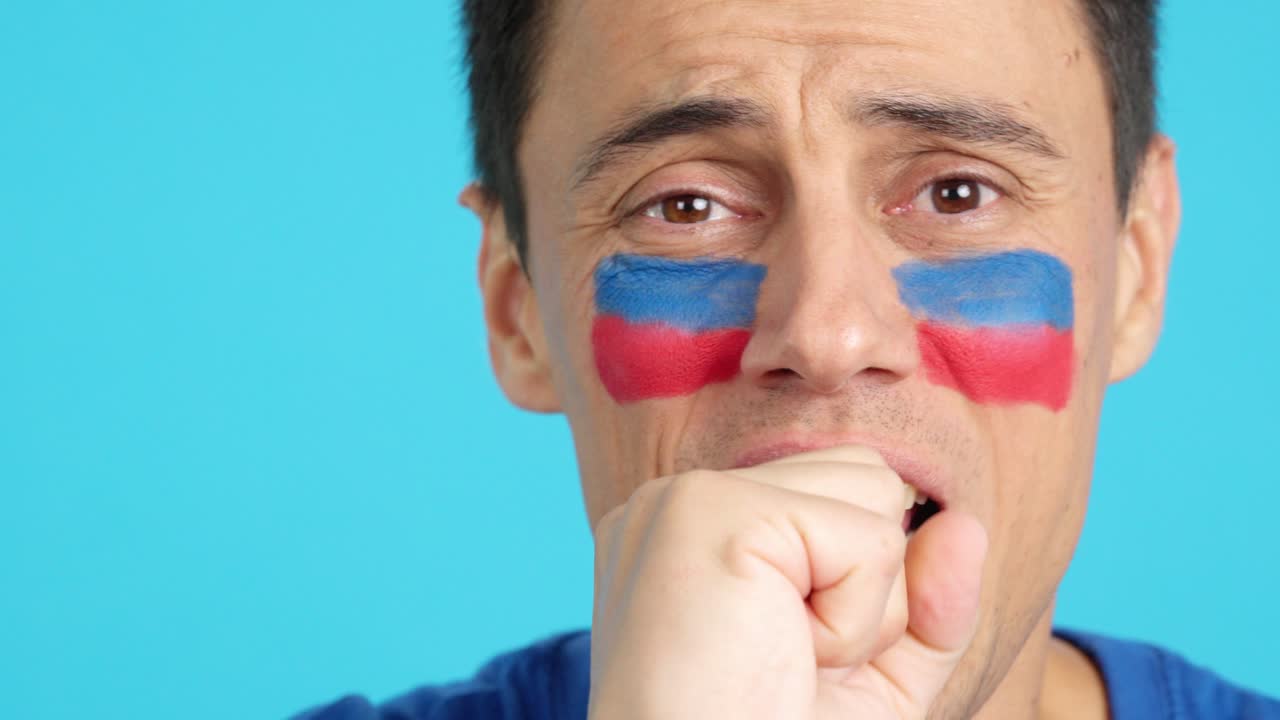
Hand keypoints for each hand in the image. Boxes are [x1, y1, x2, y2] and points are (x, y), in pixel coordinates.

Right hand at [587, 445, 987, 719]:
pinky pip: (871, 543)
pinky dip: (852, 624)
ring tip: (782, 655)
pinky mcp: (717, 511)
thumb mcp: (868, 680)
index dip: (861, 583)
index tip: (787, 661)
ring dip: (862, 604)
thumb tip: (967, 525)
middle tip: (786, 659)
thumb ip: (922, 603)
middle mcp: (683, 497)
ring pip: (876, 490)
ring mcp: (694, 496)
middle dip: (867, 583)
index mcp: (700, 526)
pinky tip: (781, 655)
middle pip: (867, 474)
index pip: (841, 488)